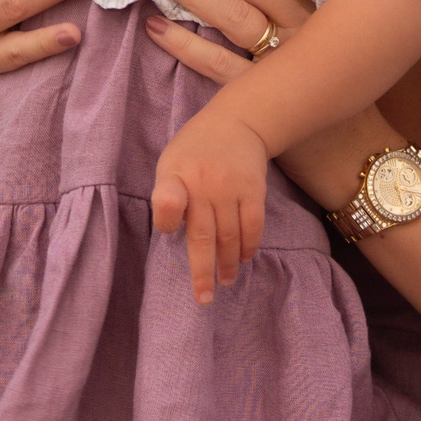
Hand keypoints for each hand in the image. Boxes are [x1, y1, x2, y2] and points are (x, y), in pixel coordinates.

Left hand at [151, 107, 272, 304]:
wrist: (236, 122)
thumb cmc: (194, 151)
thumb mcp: (171, 163)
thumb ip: (169, 195)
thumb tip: (175, 234)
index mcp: (174, 176)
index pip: (167, 201)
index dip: (168, 219)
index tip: (170, 233)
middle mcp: (202, 183)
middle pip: (202, 235)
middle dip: (203, 271)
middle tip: (204, 298)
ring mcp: (229, 187)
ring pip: (229, 236)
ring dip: (228, 264)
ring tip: (225, 281)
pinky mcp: (253, 190)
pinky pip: (252, 226)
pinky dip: (248, 246)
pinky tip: (243, 259)